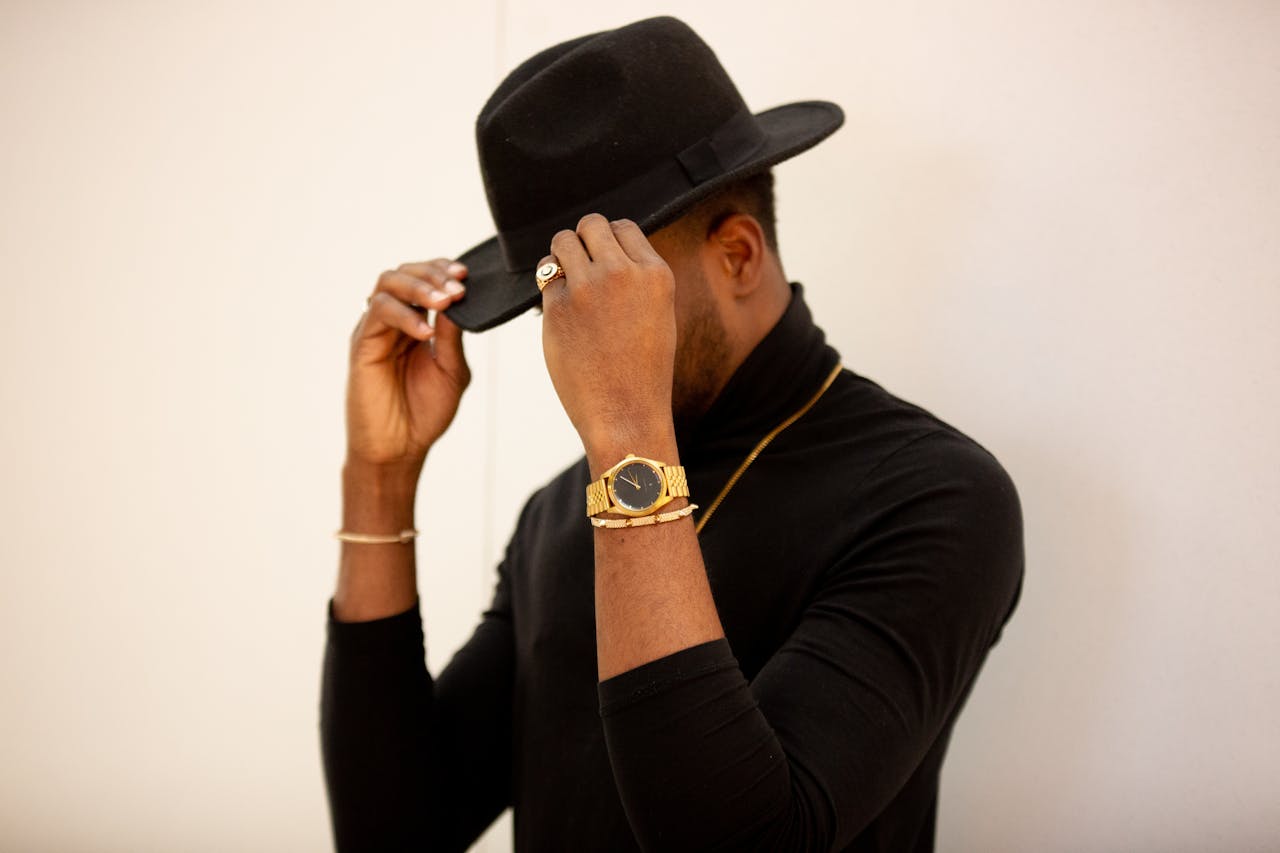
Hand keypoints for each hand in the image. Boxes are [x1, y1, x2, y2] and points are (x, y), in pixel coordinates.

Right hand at [346, 259, 470, 473]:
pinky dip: (405, 316)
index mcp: (416, 324)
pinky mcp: (362, 345)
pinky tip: (426, 332)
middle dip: (432, 274)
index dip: (441, 271)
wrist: (399, 448)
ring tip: (445, 301)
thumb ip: (452, 337)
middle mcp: (392, 321)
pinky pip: (379, 314)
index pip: (424, 280)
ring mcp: (375, 331)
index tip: (465, 275)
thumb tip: (458, 301)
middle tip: (457, 287)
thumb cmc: (424, 412)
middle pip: (403, 273)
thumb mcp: (451, 371)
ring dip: (418, 287)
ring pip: (387, 285)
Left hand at [540, 214, 676, 457]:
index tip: (606, 263)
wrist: (625, 413)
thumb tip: (602, 247)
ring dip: (561, 256)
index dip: (610, 242)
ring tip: (569, 283)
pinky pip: (545, 275)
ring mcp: (588, 288)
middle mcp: (623, 273)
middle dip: (584, 241)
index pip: (624, 227)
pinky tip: (561, 310)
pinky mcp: (557, 306)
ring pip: (563, 240)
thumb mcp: (658, 313)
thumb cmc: (642, 370)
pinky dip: (550, 287)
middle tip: (583, 269)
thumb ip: (636, 277)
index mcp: (656, 274)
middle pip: (591, 224)